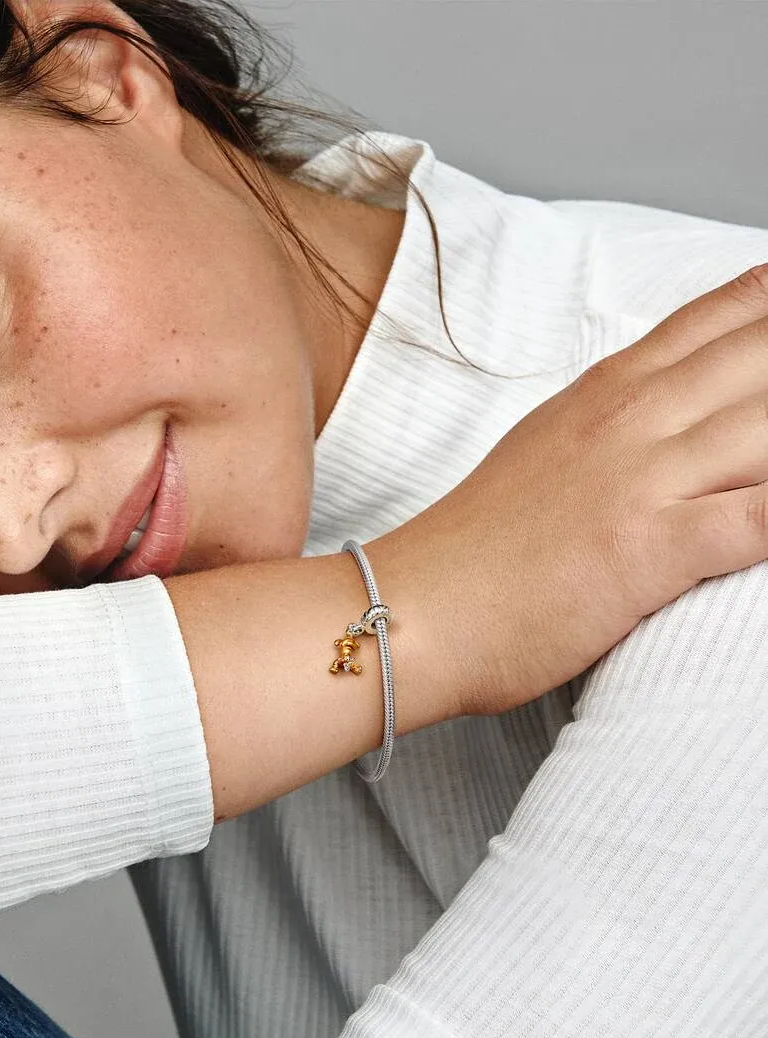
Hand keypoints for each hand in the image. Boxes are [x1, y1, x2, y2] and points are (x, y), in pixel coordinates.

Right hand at [375, 264, 767, 717]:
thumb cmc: (478, 546)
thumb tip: (667, 422)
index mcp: (606, 391)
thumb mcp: (546, 453)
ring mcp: (642, 478)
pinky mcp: (648, 547)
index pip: (719, 318)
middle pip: (763, 356)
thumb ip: (613, 425)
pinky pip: (757, 518)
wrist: (417, 606)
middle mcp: (632, 418)